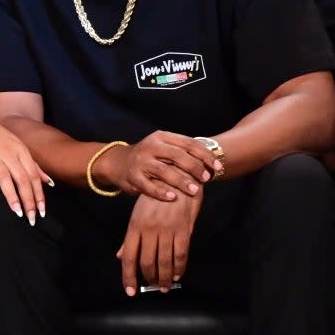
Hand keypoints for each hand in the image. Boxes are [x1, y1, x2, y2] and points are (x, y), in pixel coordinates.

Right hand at [0, 112, 51, 223]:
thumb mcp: (19, 148)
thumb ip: (34, 165)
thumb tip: (49, 182)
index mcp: (21, 152)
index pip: (33, 176)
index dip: (38, 194)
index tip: (42, 211)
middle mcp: (9, 154)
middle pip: (22, 179)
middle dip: (28, 199)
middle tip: (31, 218)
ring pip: (5, 178)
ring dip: (11, 196)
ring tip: (17, 212)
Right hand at [94, 130, 218, 199]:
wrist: (117, 162)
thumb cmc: (150, 157)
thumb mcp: (164, 148)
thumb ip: (183, 153)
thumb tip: (211, 164)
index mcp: (162, 136)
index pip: (188, 143)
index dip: (205, 155)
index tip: (217, 167)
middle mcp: (151, 146)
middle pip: (177, 155)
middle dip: (194, 167)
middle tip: (206, 178)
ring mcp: (141, 161)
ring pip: (164, 171)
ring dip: (180, 181)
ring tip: (193, 190)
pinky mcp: (132, 176)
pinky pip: (149, 186)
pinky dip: (161, 192)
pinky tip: (172, 198)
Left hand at [117, 188, 202, 293]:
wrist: (178, 176)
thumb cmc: (157, 195)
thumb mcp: (139, 213)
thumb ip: (131, 237)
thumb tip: (121, 256)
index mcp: (135, 226)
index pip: (129, 257)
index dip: (129, 277)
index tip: (131, 291)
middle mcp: (149, 230)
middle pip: (146, 262)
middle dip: (149, 278)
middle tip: (153, 287)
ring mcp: (166, 230)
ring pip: (164, 261)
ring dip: (165, 277)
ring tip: (165, 286)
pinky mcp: (183, 229)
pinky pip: (180, 254)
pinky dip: (179, 267)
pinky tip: (178, 274)